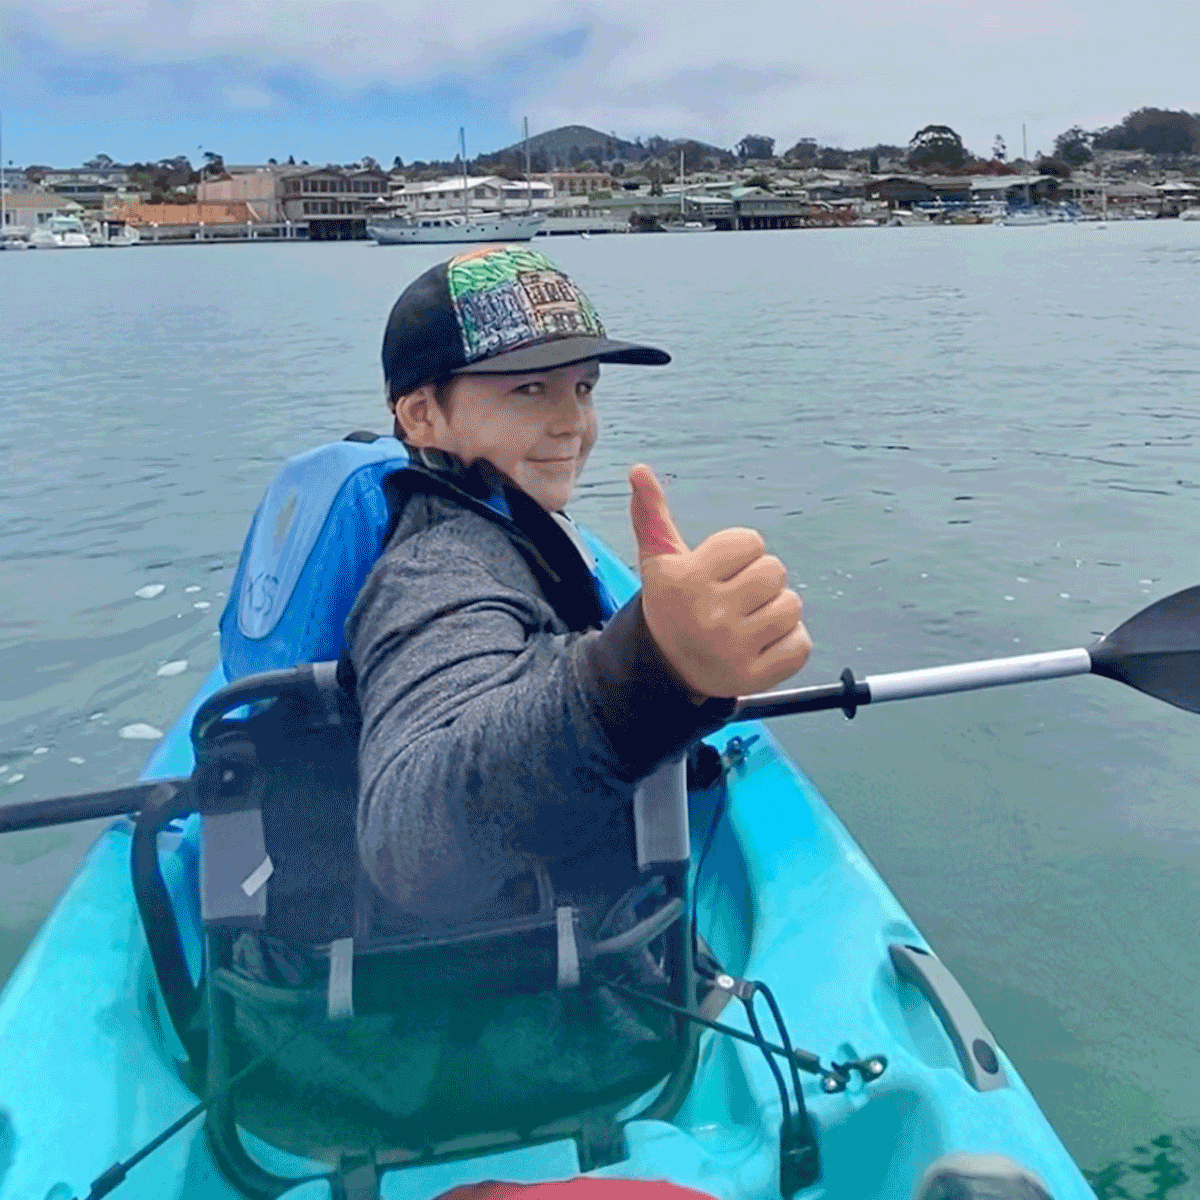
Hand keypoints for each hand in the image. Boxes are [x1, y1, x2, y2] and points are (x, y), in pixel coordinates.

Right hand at [629, 464, 811, 698]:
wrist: (666, 668)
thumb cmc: (671, 603)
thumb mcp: (659, 561)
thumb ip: (653, 515)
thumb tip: (639, 469)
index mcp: (686, 580)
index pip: (750, 542)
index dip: (740, 553)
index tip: (720, 572)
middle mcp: (709, 615)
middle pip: (775, 571)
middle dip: (761, 580)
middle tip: (736, 598)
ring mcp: (733, 649)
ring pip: (792, 606)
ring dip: (777, 611)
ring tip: (749, 621)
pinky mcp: (754, 677)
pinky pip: (800, 645)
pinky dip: (789, 642)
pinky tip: (762, 644)